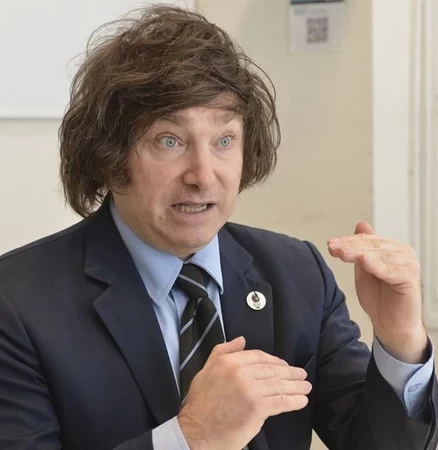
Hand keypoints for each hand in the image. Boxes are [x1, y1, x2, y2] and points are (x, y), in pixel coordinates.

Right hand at [177, 336, 311, 449]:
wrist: (196, 432)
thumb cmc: (200, 404)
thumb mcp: (205, 371)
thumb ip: (222, 352)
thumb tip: (241, 340)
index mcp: (227, 361)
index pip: (258, 356)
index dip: (274, 360)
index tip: (284, 365)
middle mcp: (240, 371)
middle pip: (272, 369)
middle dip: (290, 372)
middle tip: (302, 375)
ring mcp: (250, 389)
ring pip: (279, 384)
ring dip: (296, 386)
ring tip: (306, 387)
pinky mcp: (257, 407)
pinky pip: (281, 401)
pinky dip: (294, 400)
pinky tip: (302, 400)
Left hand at [327, 221, 426, 363]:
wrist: (391, 324)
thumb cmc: (379, 297)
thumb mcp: (364, 269)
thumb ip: (361, 249)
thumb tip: (361, 224)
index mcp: (392, 248)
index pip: (367, 239)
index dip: (348, 240)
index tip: (331, 243)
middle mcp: (403, 253)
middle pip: (372, 245)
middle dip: (349, 246)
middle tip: (333, 247)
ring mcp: (408, 265)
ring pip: (378, 255)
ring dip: (358, 254)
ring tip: (342, 253)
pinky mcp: (410, 279)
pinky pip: (390, 271)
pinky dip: (376, 266)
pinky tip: (365, 262)